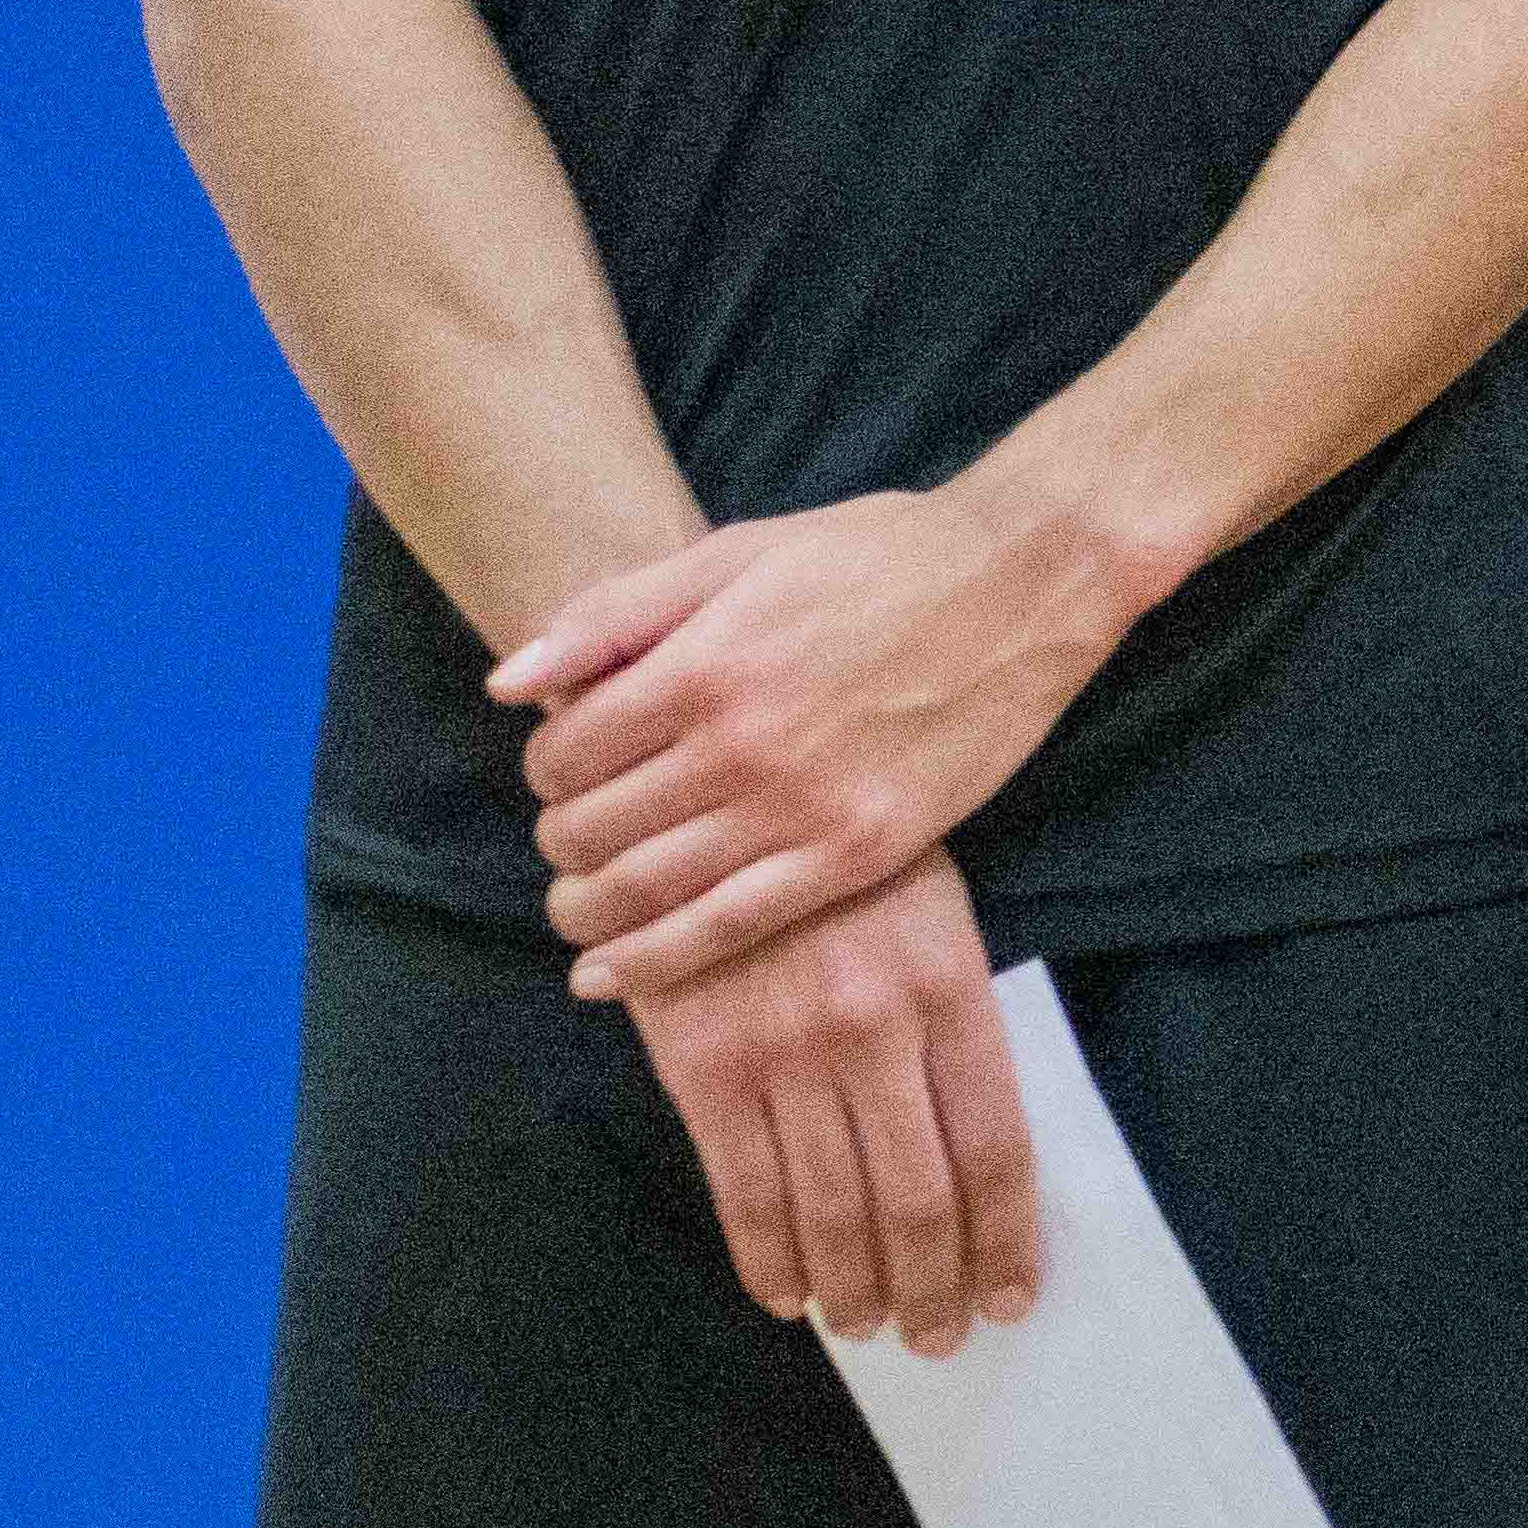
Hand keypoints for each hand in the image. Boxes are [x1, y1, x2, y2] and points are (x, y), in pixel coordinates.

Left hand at [496, 487, 1149, 1002]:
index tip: (566, 766)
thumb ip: (615, 612)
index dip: (546, 767)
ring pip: (643, 887)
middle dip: (561, 838)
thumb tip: (505, 684)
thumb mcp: (739, 552)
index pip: (562, 752)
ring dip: (585, 907)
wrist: (1023, 583)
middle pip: (591, 827)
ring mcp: (799, 807)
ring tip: (578, 904)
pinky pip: (726, 929)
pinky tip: (606, 975)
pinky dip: (650, 962)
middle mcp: (739, 745)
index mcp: (701, 664)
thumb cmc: (878, 554)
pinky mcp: (855, 853)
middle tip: (572, 834)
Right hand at [628, 852, 1046, 1353]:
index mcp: (950, 988)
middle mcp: (876, 1029)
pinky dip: (769, 1260)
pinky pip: (744, 1192)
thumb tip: (983, 1164)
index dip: (1006, 1240)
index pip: (994, 1147)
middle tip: (936, 1335)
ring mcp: (786, 1052)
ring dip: (857, 1288)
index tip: (1011, 1299)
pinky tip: (788, 1295)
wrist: (716, 797)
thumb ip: (956, 1029)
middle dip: (933, 1285)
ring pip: (835, 1210)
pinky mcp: (706, 1068)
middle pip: (919, 1198)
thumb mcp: (935, 917)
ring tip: (871, 1326)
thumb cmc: (849, 864)